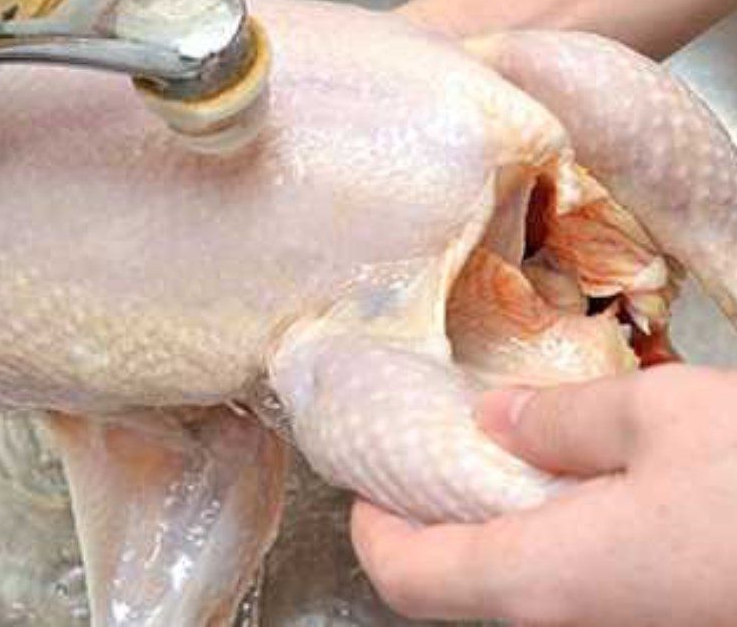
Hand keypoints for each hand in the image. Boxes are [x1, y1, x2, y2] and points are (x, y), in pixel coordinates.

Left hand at [351, 365, 736, 625]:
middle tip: (422, 453)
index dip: (372, 528)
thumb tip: (493, 421)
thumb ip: (564, 421)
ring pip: (510, 587)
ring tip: (481, 456)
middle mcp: (567, 626)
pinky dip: (535, 535)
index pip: (409, 577)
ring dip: (480, 528)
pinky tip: (559, 483)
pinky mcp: (656, 612)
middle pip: (453, 588)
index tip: (364, 476)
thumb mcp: (660, 418)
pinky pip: (562, 583)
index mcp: (543, 580)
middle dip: (424, 524)